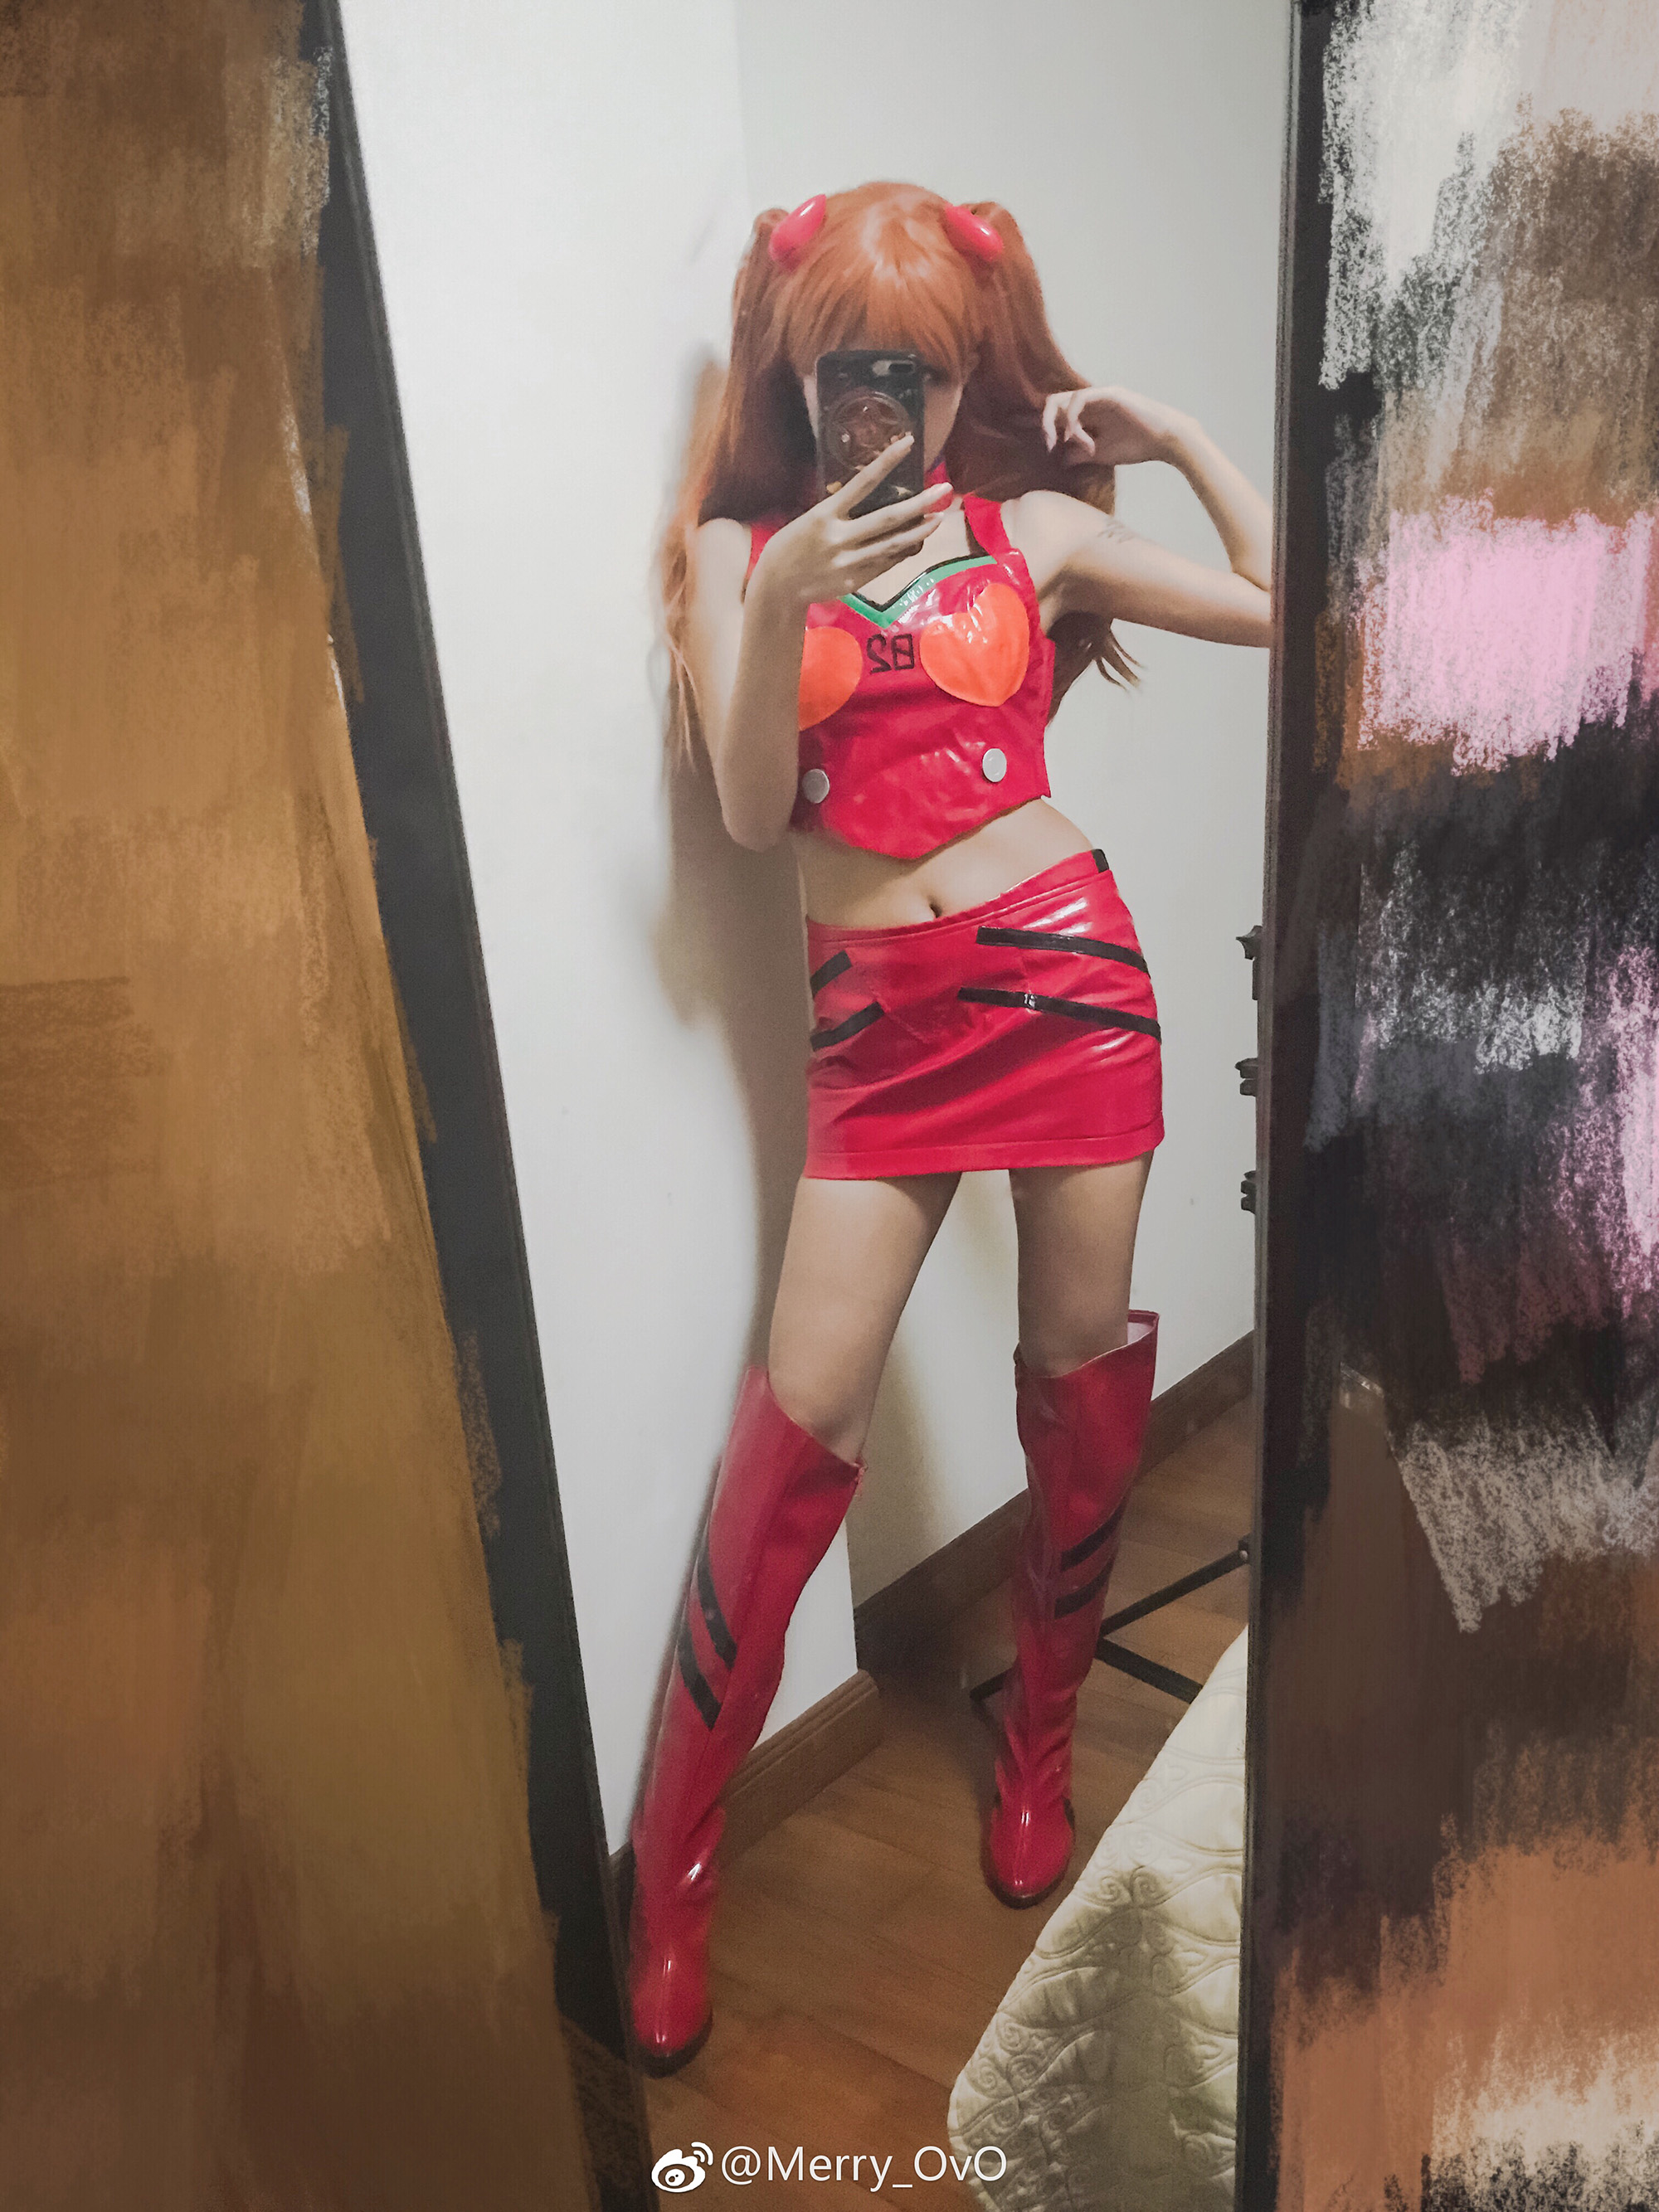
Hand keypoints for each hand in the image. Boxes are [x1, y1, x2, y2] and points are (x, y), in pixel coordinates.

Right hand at [750, 436, 953, 612]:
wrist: (777, 586)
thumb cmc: (792, 546)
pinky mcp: (854, 580)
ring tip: (938, 518)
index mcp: (824, 515)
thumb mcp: (810, 520)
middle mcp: (839, 538)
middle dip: (920, 504)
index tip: (908, 443)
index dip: (887, 461)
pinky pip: (885, 563)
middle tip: (943, 490)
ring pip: (893, 544)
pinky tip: (916, 541)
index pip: (862, 482)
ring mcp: (849, 562)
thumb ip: (839, 512)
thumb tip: (872, 500)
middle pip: (889, 518)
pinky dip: (902, 551)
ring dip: (919, 531)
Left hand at [1042, 386, 1190, 468]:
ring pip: (1062, 400)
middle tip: (1050, 446)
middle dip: (1044, 424)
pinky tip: (1081, 438)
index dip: (1045, 427)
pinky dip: (1073, 420)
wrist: (1166, 440)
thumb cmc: (1137, 446)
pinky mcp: (1108, 393)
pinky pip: (1079, 399)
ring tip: (1067, 444)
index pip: (1057, 413)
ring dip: (1058, 425)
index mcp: (1089, 414)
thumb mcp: (1100, 454)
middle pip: (1053, 403)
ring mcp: (1099, 395)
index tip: (1048, 449)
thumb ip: (1079, 454)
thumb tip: (1060, 459)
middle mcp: (1091, 401)